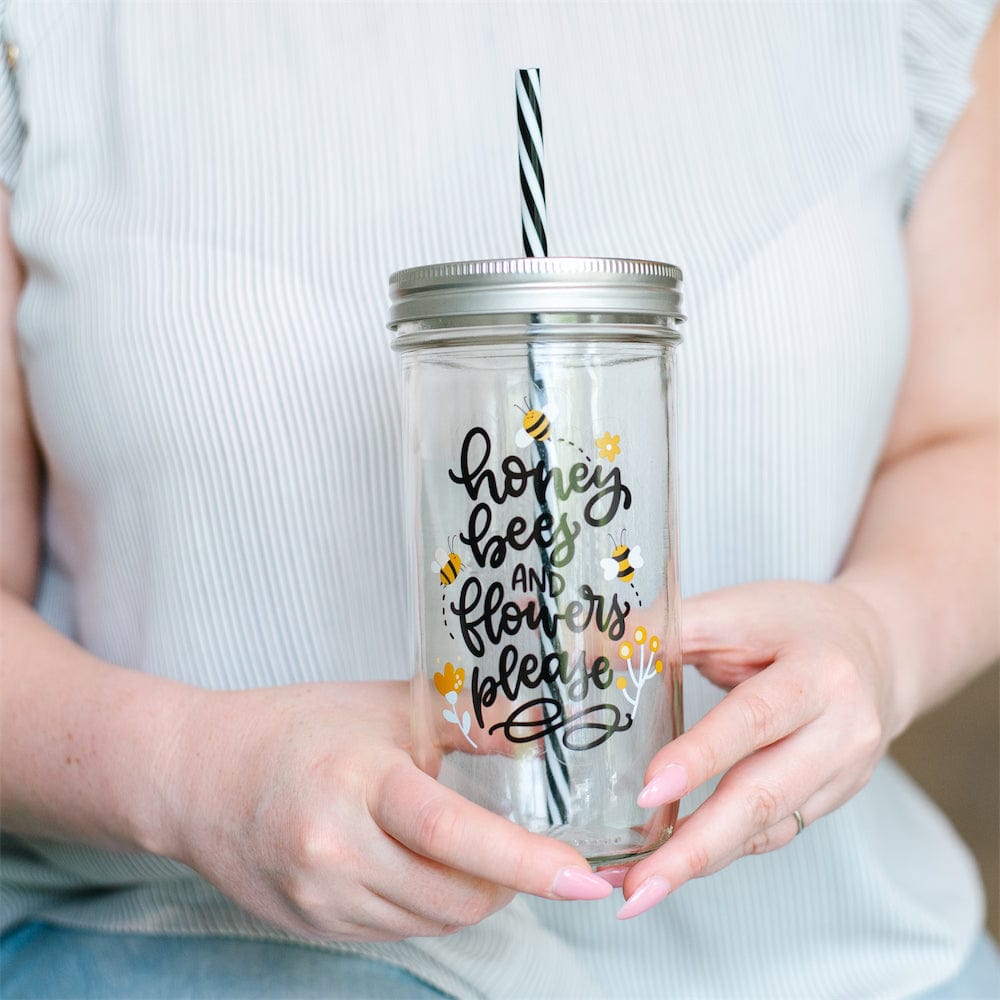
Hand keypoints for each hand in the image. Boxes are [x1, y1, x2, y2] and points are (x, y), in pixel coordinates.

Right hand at [158, 680, 610, 941]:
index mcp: (360, 782)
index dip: (527, 861)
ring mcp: (321, 898)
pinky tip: (427, 868)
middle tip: (537, 853)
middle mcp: (337, 850)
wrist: (199, 776)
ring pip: (433, 922)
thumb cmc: (295, 728)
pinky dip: (429, 906)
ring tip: (480, 855)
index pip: (455, 834)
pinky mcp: (313, 926)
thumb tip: (538, 730)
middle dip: (511, 883)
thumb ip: (462, 721)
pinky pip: (397, 930)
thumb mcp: (383, 708)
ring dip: (473, 897)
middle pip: (455, 895)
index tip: (584, 878)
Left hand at [617, 580, 900, 918]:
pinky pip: (774, 833)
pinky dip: (723, 852)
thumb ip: (668, 628)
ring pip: (769, 827)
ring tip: (639, 890)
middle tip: (636, 887)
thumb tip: (590, 645)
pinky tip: (677, 868)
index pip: (755, 719)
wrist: (877, 649)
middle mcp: (842, 731)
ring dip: (701, 862)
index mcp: (818, 673)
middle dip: (696, 847)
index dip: (702, 756)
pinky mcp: (833, 799)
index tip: (647, 791)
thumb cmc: (794, 622)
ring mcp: (844, 773)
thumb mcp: (736, 610)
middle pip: (765, 795)